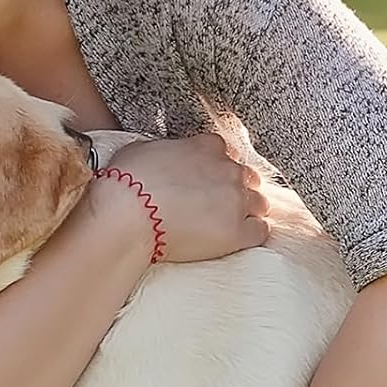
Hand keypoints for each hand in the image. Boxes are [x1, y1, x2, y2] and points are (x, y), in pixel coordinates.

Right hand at [96, 132, 267, 263]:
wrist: (126, 218)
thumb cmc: (126, 185)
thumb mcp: (142, 150)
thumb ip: (166, 149)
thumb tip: (162, 156)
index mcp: (207, 147)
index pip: (226, 154)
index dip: (217, 169)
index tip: (207, 181)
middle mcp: (228, 169)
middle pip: (248, 178)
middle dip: (235, 190)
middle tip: (215, 206)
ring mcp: (236, 201)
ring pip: (259, 204)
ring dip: (246, 212)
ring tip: (224, 225)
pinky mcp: (237, 232)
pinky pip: (260, 231)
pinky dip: (251, 235)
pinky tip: (235, 239)